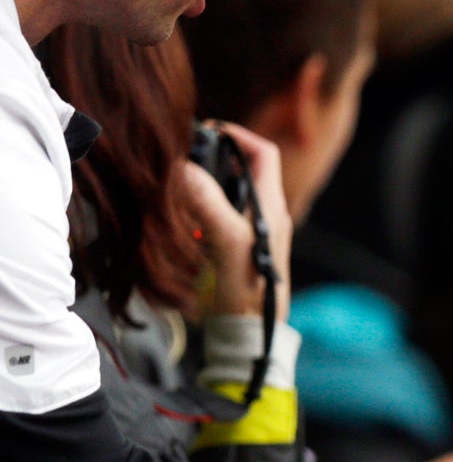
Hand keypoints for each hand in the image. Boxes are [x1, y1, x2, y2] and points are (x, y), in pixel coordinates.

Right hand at [174, 121, 293, 319]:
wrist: (248, 331)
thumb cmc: (249, 290)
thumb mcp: (228, 241)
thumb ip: (208, 203)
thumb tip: (183, 167)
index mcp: (270, 206)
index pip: (263, 154)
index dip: (238, 135)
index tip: (206, 130)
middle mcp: (263, 213)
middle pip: (239, 168)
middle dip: (212, 156)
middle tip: (180, 155)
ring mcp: (248, 229)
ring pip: (224, 190)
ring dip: (201, 181)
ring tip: (174, 181)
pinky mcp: (233, 245)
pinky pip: (214, 213)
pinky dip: (196, 206)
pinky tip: (178, 213)